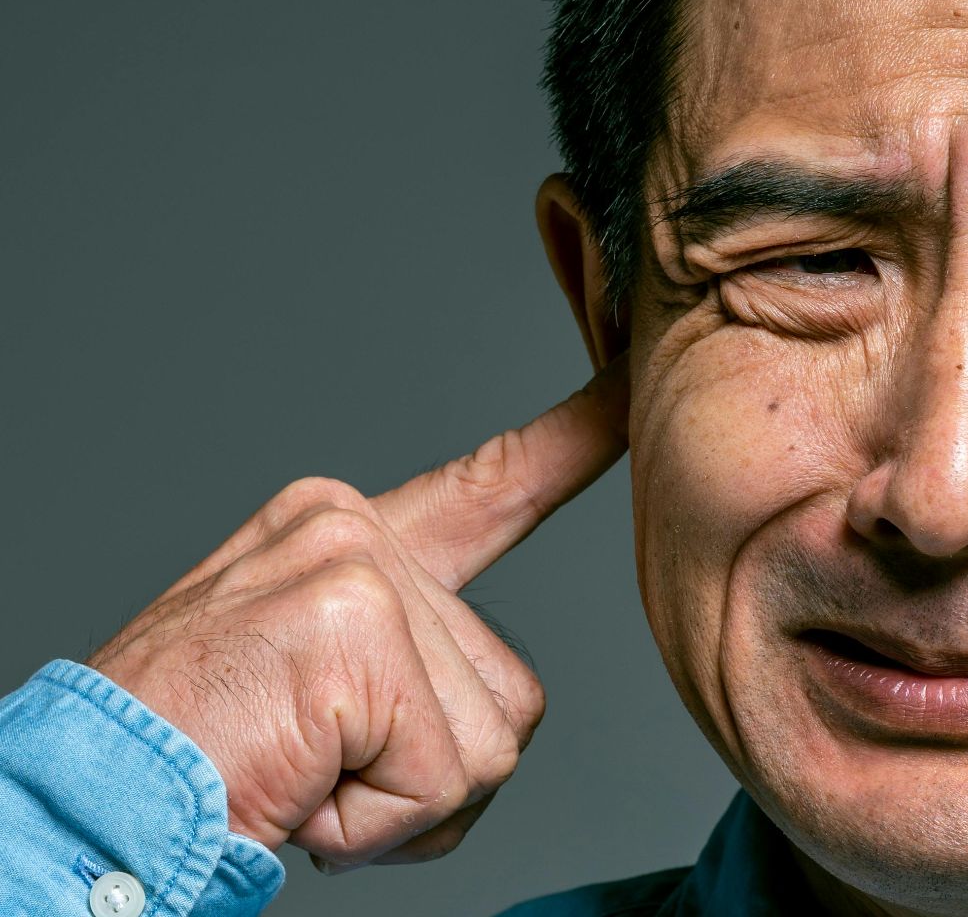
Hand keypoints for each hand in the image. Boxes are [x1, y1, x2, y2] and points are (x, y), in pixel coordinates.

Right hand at [86, 354, 628, 871]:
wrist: (84, 806)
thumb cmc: (196, 757)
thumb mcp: (309, 686)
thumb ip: (406, 663)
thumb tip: (492, 711)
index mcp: (343, 533)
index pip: (488, 489)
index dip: (568, 448)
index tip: (629, 395)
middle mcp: (353, 532)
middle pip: (506, 691)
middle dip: (426, 769)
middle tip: (311, 765)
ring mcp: (355, 573)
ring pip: (490, 743)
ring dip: (402, 802)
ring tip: (300, 774)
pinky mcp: (356, 631)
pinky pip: (444, 779)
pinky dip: (376, 825)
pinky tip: (299, 790)